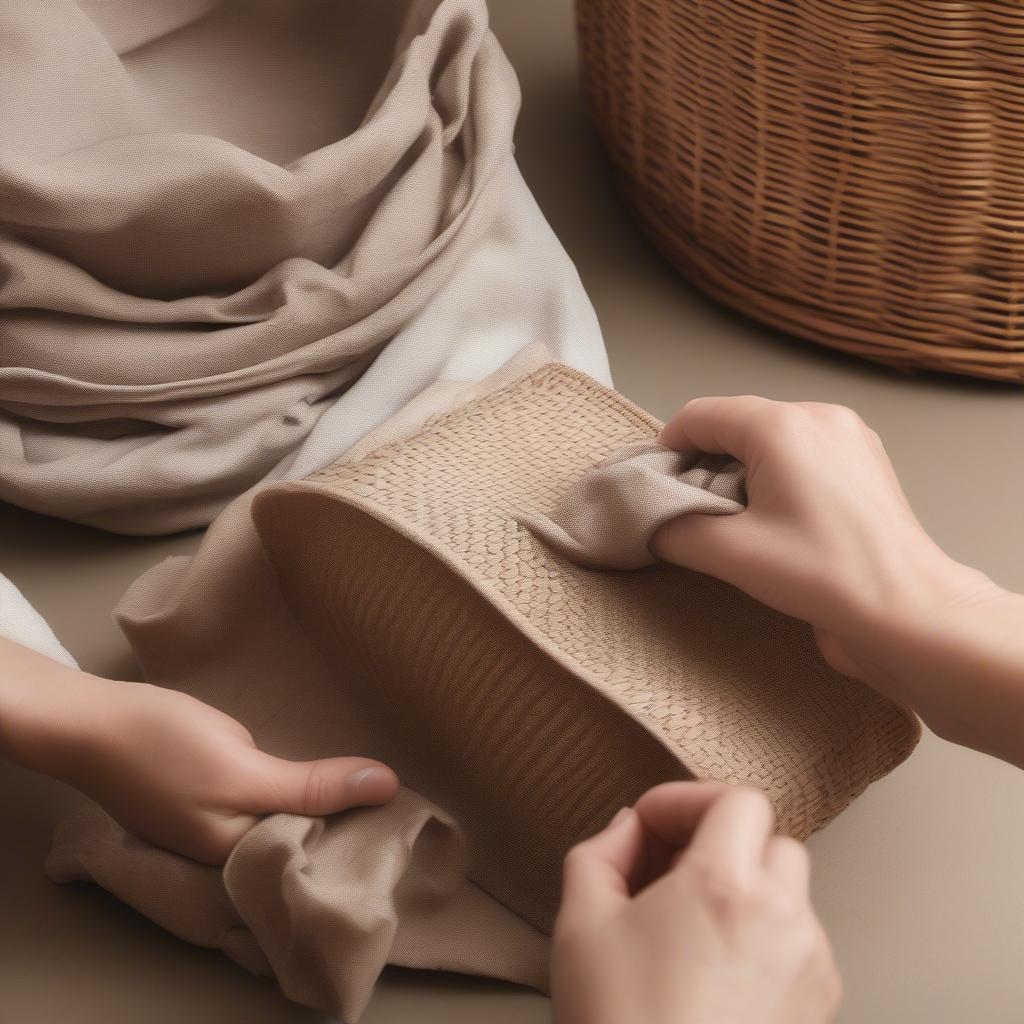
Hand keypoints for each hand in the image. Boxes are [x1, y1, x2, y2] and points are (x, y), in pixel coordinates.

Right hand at [42, 675, 397, 862]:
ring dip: (327, 806)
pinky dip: (300, 792)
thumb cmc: (162, 748)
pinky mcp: (219, 799)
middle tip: (405, 800)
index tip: (409, 822)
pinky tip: (330, 777)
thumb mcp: (243, 771)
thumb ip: (311, 787)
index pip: (314, 865)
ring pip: (290, 822)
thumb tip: (386, 787)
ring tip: (381, 789)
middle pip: (304, 846)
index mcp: (235, 862)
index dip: (361, 845)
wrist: (95, 720)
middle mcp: (232, 855)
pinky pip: (271, 803)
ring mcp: (223, 828)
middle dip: (350, 826)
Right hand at [552, 783, 840, 1023]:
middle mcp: (783, 919)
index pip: (738, 799)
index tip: (652, 826)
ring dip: (747, 890)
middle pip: (772, 840)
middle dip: (722, 843)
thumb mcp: (580, 924)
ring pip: (791, 894)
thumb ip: (601, 852)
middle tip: (671, 870)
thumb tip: (629, 830)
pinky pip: (801, 946)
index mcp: (725, 884)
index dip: (688, 801)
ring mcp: (810, 969)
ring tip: (692, 926)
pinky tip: (717, 973)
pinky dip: (766, 938)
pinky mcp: (819, 1012)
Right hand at [651, 397, 990, 679]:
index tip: (657, 492)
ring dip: (740, 471)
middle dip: (704, 463)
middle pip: (735, 423)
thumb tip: (651, 524)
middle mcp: (818, 416)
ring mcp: (849, 436)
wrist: (909, 611)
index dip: (667, 451)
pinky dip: (776, 476)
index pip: (699, 417)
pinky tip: (777, 521)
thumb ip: (674, 529)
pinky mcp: (865, 462)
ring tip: (737, 522)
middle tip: (694, 513)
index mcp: (782, 425)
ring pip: (769, 438)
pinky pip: (802, 453)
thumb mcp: (730, 554)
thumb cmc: (824, 576)